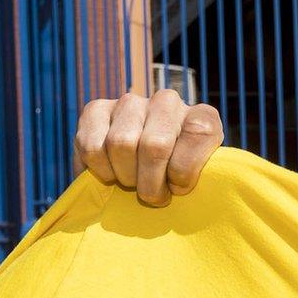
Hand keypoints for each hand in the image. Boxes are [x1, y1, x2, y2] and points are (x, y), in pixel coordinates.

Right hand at [74, 90, 223, 205]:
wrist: (142, 170)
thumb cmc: (174, 182)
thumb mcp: (201, 182)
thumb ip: (205, 179)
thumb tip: (182, 187)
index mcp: (202, 117)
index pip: (199, 133)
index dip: (184, 173)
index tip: (178, 190)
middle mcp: (167, 101)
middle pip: (155, 145)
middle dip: (150, 184)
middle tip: (151, 196)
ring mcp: (131, 102)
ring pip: (121, 143)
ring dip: (125, 177)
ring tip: (131, 183)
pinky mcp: (96, 109)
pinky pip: (92, 145)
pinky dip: (99, 170)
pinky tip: (111, 173)